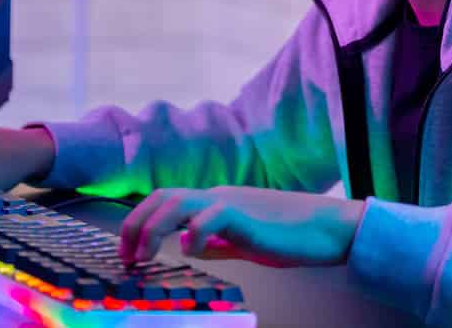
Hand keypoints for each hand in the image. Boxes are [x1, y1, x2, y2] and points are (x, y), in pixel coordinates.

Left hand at [119, 186, 364, 268]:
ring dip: (154, 227)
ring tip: (145, 255)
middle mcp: (217, 197)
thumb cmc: (289, 234)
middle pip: (163, 195)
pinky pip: (213, 215)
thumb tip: (188, 246)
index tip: (126, 251)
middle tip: (126, 255)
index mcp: (214, 202)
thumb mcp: (242, 240)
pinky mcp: (247, 216)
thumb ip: (216, 241)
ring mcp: (231, 203)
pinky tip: (188, 248)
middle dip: (136, 222)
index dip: (139, 221)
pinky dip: (194, 231)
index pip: (166, 200)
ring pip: (179, 200)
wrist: (325, 227)